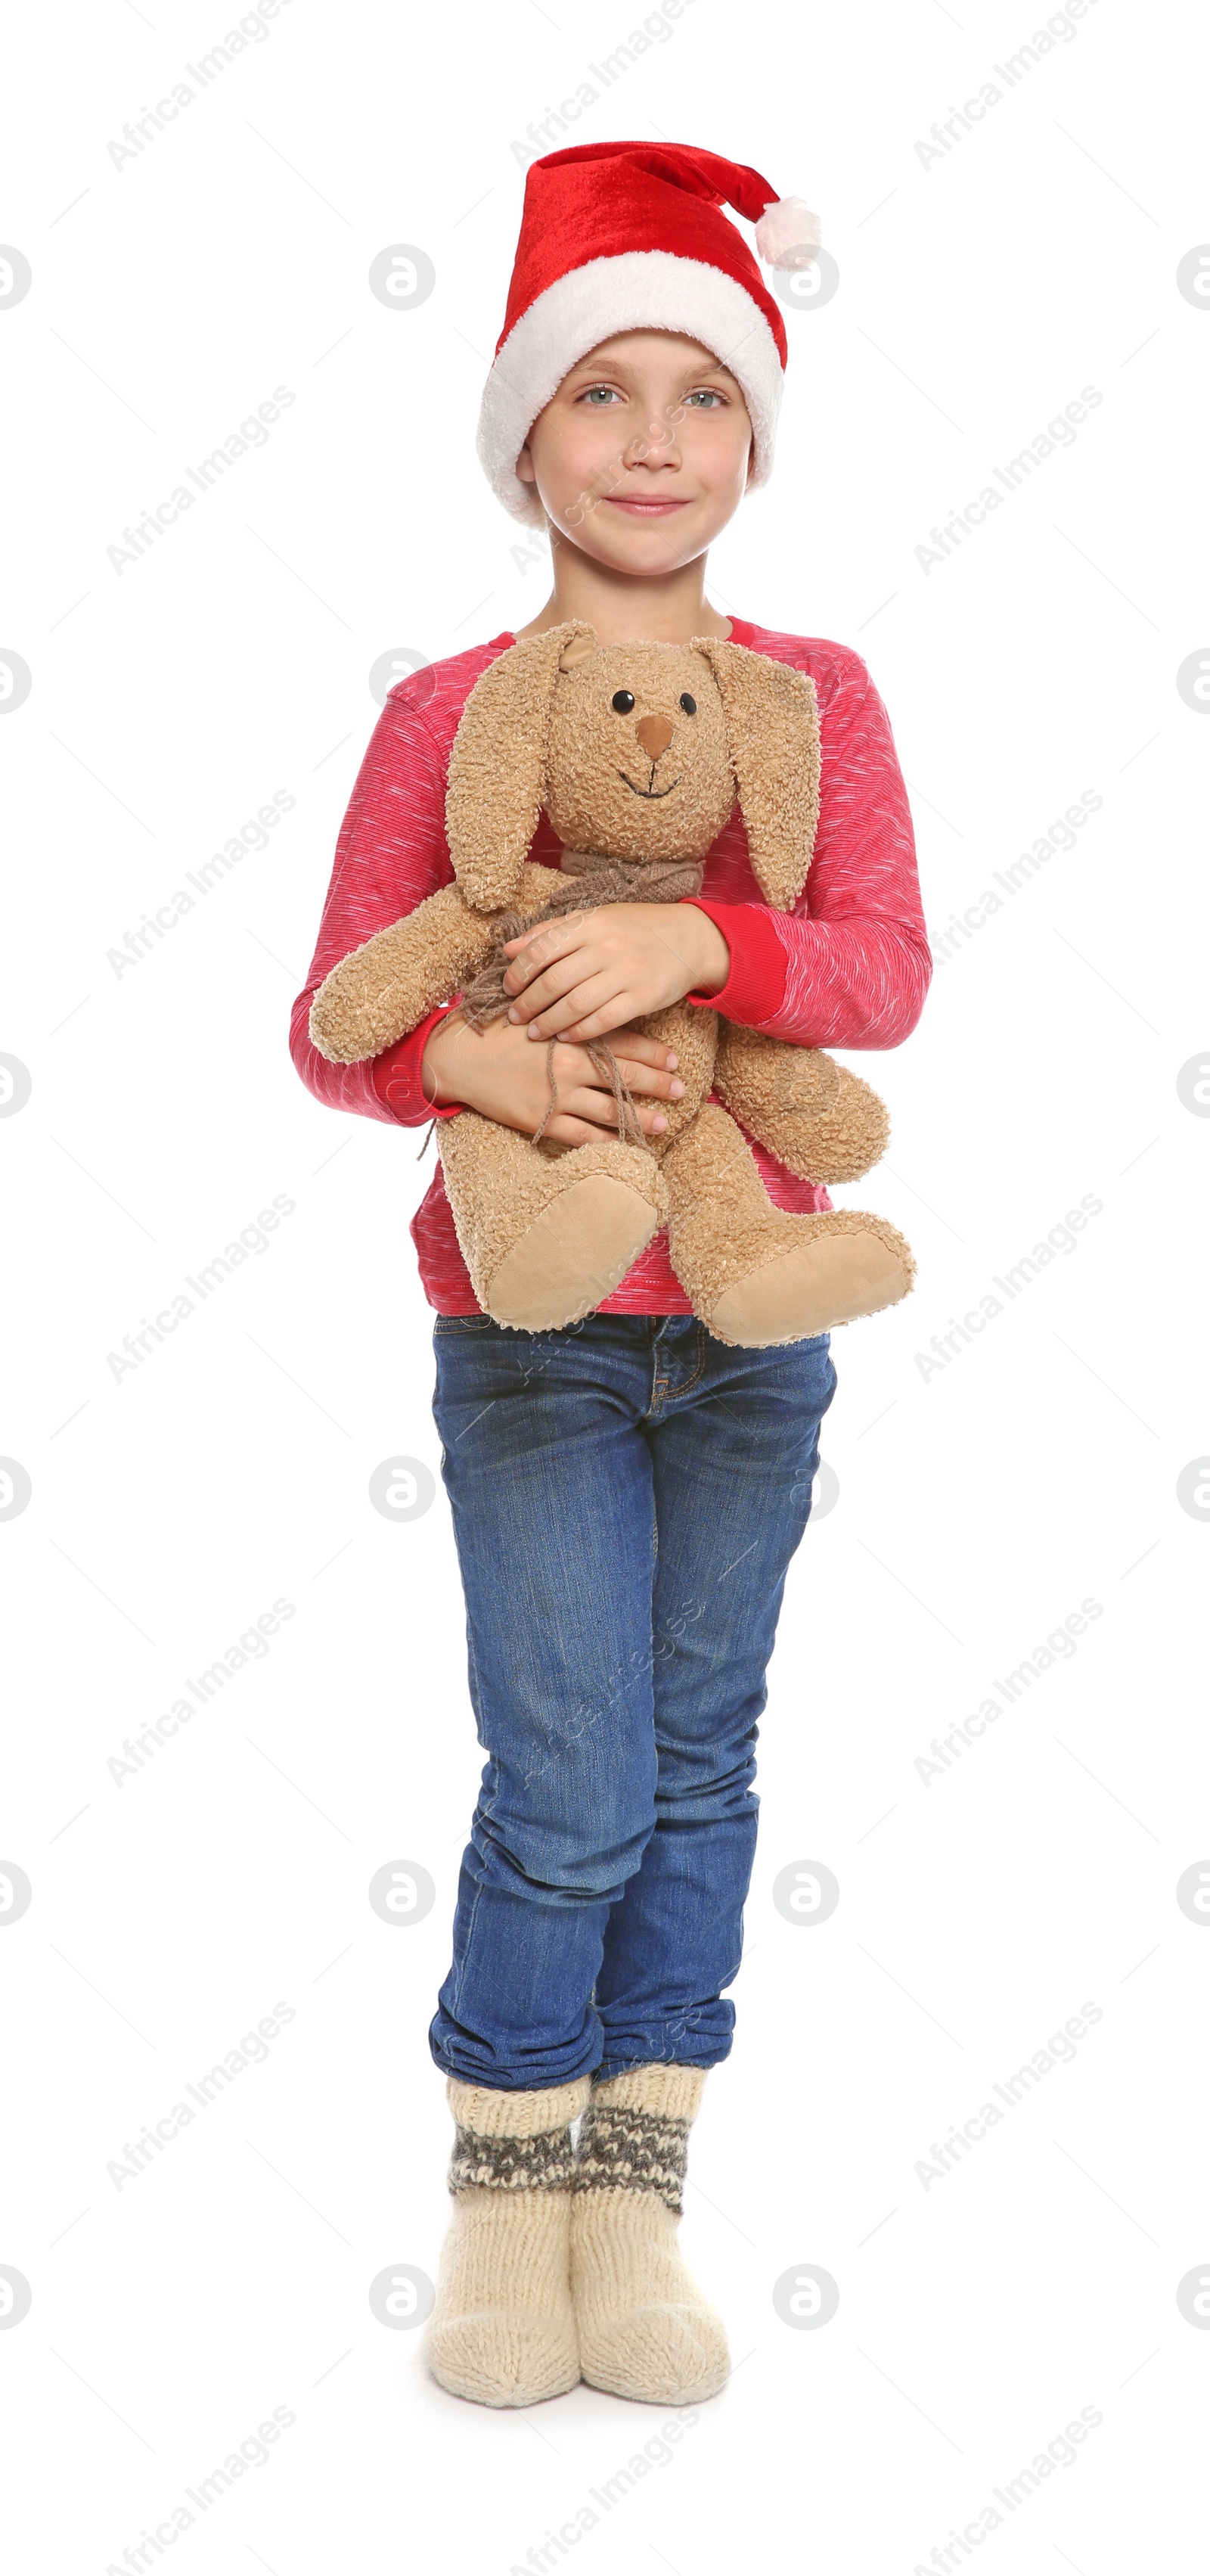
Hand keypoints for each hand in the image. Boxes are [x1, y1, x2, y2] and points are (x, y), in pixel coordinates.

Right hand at [421, 1011, 685, 1148]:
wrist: (455, 1058)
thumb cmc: (492, 1030)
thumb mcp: (531, 1009)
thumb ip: (564, 1010)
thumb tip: (593, 1004)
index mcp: (570, 1032)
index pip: (622, 1041)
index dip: (652, 1051)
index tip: (674, 1058)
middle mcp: (571, 1064)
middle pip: (626, 1075)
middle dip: (657, 1083)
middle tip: (681, 1089)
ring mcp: (558, 1095)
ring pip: (612, 1110)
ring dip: (641, 1117)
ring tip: (664, 1123)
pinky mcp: (542, 1119)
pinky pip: (584, 1136)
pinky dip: (607, 1141)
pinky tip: (625, 1146)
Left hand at [499, 901, 729, 1041]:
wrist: (689, 939)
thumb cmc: (636, 929)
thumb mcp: (595, 918)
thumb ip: (551, 932)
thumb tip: (509, 948)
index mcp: (589, 924)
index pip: (541, 949)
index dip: (519, 972)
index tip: (508, 988)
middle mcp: (605, 947)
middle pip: (553, 981)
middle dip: (528, 1003)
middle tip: (515, 1017)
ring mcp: (625, 973)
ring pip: (575, 1004)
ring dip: (549, 1022)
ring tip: (535, 1032)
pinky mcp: (642, 997)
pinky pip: (603, 1020)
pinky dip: (580, 1031)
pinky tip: (566, 1037)